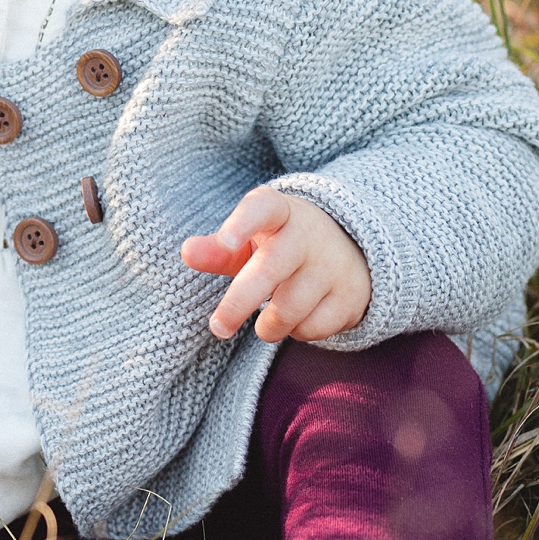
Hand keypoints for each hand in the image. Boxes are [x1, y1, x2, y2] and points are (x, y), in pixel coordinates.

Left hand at [181, 189, 371, 343]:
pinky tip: (299, 317)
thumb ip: (217, 250)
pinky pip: (312, 328)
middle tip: (217, 328)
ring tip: (266, 320)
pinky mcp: (350, 297)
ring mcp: (333, 266)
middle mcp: (308, 235)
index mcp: (279, 212)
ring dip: (268, 325)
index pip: (261, 208)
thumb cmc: (282, 246)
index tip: (225, 242)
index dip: (242, 224)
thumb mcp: (251, 241)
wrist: (351, 250)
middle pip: (270, 270)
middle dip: (239, 302)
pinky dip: (297, 331)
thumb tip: (187, 252)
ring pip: (289, 309)